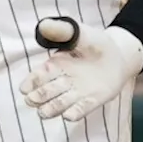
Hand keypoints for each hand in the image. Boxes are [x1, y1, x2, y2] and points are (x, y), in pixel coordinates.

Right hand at [22, 19, 142, 121]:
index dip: (32, 81)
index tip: (24, 88)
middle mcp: (64, 82)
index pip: (41, 74)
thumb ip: (63, 31)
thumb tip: (44, 25)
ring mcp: (78, 93)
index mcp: (57, 64)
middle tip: (31, 100)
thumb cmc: (94, 43)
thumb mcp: (80, 33)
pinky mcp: (93, 100)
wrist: (119, 55)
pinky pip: (83, 108)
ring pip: (62, 103)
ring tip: (43, 113)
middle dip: (39, 96)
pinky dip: (76, 112)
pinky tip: (69, 116)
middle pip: (48, 91)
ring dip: (52, 108)